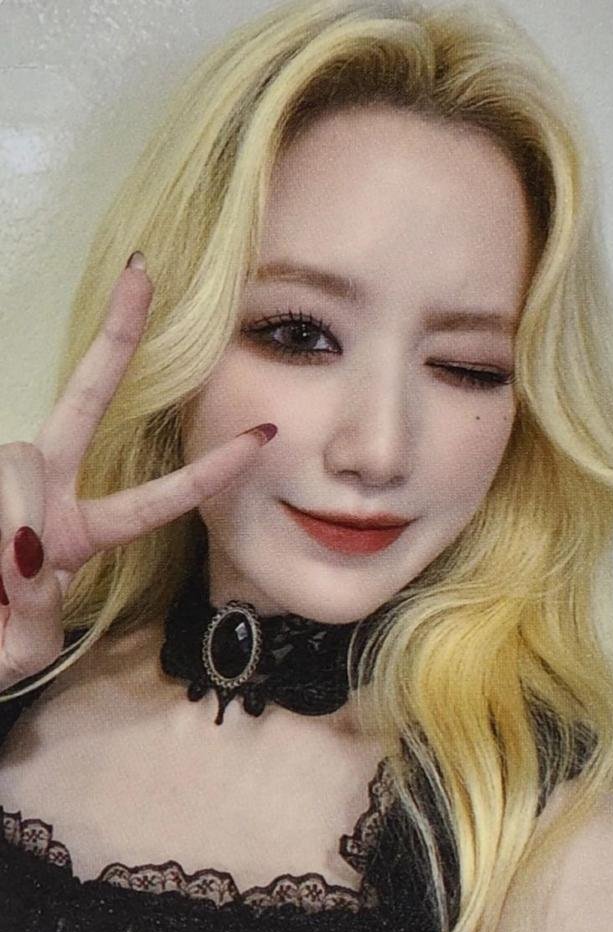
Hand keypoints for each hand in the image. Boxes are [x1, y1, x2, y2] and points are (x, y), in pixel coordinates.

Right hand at [0, 253, 276, 692]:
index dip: (206, 473)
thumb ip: (34, 617)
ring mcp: (4, 484)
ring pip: (21, 464)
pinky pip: (0, 485)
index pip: (149, 500)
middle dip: (115, 341)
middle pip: (84, 407)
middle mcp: (43, 497)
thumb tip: (28, 552)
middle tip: (143, 273)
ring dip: (11, 522)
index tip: (263, 434)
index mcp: (76, 536)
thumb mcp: (18, 653)